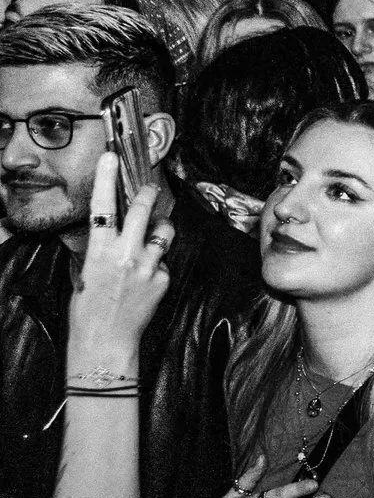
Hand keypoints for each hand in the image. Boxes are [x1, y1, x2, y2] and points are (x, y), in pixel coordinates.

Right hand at [65, 162, 170, 372]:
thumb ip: (100, 248)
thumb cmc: (88, 308)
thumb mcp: (84, 272)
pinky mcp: (164, 279)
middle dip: (148, 194)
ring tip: (153, 234)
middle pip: (143, 211)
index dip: (106, 179)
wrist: (105, 340)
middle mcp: (126, 255)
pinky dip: (159, 263)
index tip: (111, 157)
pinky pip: (165, 261)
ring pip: (164, 232)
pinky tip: (148, 278)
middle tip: (150, 187)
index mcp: (99, 251)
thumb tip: (110, 231)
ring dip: (160, 228)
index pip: (102, 207)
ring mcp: (149, 266)